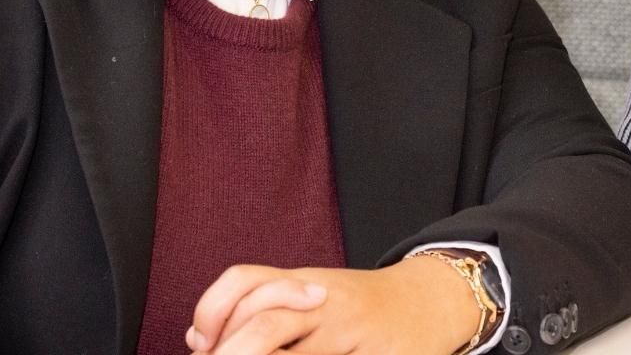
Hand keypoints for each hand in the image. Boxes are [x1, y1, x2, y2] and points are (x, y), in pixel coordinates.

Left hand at [187, 256, 480, 354]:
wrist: (432, 301)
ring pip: (290, 352)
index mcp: (304, 283)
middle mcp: (325, 302)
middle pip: (265, 322)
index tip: (200, 344)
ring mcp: (351, 333)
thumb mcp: (311, 296)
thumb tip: (199, 342)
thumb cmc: (363, 308)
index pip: (246, 282)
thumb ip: (261, 310)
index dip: (210, 313)